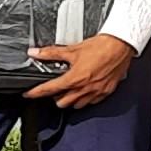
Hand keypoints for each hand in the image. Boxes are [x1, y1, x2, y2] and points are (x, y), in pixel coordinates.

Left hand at [25, 31, 140, 107]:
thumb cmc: (101, 47)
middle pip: (62, 102)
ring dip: (70, 99)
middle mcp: (85, 88)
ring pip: (76, 105)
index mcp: (75, 78)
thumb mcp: (72, 49)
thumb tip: (35, 53)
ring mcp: (96, 92)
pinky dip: (85, 99)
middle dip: (55, 97)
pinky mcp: (106, 92)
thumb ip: (51, 53)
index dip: (36, 93)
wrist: (121, 45)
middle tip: (54, 89)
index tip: (29, 94)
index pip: (49, 89)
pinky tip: (84, 91)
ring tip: (69, 90)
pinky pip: (92, 102)